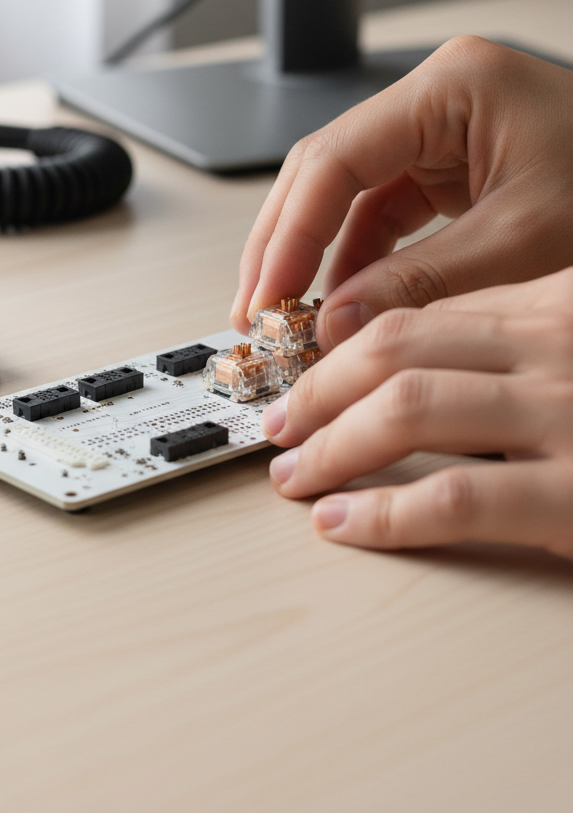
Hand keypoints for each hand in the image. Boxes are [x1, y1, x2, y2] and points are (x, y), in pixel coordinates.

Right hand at [230, 36, 572, 349]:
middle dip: (285, 245)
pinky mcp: (445, 168)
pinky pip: (378, 215)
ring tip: (291, 317)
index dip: (290, 233)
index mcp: (454, 88)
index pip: (336, 158)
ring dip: (314, 259)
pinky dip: (355, 263)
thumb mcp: (525, 242)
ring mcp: (437, 134)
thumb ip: (421, 283)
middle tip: (258, 310)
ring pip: (342, 196)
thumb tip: (336, 324)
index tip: (267, 295)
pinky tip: (341, 302)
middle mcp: (435, 102)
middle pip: (324, 172)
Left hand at [259, 270, 572, 557]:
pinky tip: (342, 521)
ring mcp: (569, 410)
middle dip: (318, 391)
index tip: (305, 386)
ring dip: (331, 446)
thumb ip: (513, 348)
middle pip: (395, 348)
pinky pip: (458, 497)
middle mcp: (558, 340)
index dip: (343, 355)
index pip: (418, 318)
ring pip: (407, 407)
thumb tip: (408, 364)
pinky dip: (383, 513)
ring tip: (295, 476)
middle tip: (281, 425)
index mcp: (557, 303)